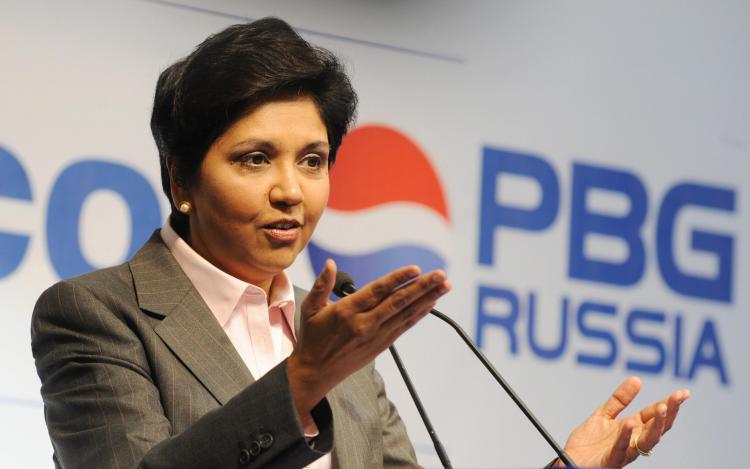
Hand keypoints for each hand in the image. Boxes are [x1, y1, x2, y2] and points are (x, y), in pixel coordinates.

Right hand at [287, 259, 449, 416]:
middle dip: (423, 287)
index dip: (398, 279)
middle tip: (441, 275)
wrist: (315, 373)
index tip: (416, 269)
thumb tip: (330, 264)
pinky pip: (403, 327)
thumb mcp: (310, 308)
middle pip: (398, 301)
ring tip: (444, 287)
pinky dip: (418, 314)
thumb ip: (321, 284)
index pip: (378, 290)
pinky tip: (430, 304)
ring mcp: (375, 336)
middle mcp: (364, 323)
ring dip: (427, 299)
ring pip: (406, 314)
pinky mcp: (381, 345)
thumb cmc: (312, 338)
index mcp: (347, 311)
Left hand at [556, 376, 689, 467]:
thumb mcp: (603, 414)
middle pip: (657, 428)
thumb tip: (637, 379)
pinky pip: (620, 449)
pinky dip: (626, 437)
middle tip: (677, 397)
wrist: (570, 460)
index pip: (654, 415)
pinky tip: (631, 423)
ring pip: (646, 441)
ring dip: (655, 426)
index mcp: (632, 429)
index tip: (683, 393)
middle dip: (669, 413)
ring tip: (661, 407)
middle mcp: (632, 441)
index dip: (669, 404)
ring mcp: (623, 451)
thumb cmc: (589, 442)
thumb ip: (619, 399)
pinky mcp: (610, 460)